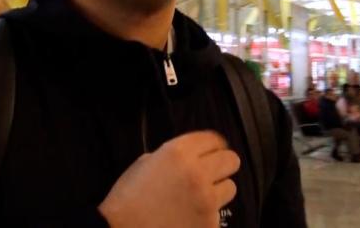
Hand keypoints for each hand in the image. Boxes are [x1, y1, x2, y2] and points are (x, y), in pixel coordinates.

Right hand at [98, 130, 239, 227]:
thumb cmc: (128, 198)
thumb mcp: (146, 163)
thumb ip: (172, 156)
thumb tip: (192, 158)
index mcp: (178, 152)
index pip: (213, 139)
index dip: (212, 146)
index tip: (212, 150)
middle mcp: (197, 172)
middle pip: (231, 160)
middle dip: (222, 165)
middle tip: (212, 172)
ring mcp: (206, 200)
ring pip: (230, 187)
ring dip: (218, 190)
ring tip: (199, 198)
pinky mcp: (210, 223)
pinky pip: (219, 213)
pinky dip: (208, 214)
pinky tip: (190, 216)